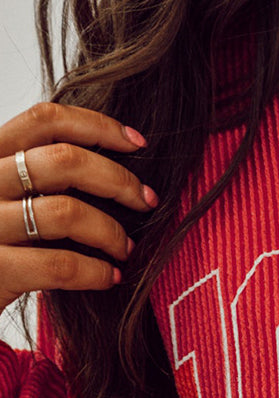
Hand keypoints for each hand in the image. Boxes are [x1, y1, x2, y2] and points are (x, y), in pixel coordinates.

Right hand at [0, 102, 157, 313]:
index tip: (137, 143)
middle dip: (118, 179)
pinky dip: (96, 271)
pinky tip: (110, 277)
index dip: (98, 125)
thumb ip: (33, 175)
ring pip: (66, 212)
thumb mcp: (1, 195)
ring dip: (110, 231)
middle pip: (64, 161)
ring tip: (125, 248)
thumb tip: (107, 163)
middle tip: (145, 201)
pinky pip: (60, 264)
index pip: (44, 120)